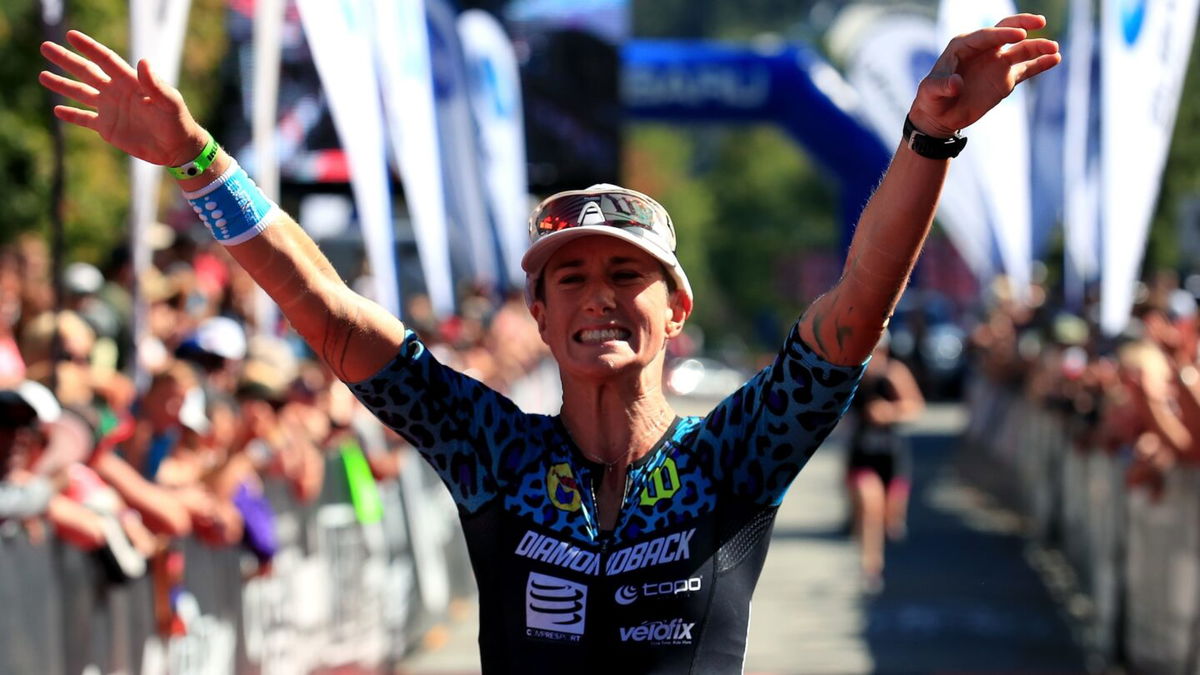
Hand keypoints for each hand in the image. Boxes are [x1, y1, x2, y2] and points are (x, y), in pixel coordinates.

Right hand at [39, 30, 206, 166]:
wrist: (177, 148)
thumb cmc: (177, 122)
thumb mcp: (169, 102)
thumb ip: (155, 84)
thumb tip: (143, 62)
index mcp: (130, 82)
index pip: (105, 59)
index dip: (88, 47)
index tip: (71, 35)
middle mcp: (116, 92)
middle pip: (86, 72)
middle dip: (66, 60)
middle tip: (45, 47)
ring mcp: (110, 110)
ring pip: (81, 93)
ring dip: (62, 85)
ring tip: (43, 75)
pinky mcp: (108, 128)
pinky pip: (85, 119)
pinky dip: (71, 115)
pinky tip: (57, 109)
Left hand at [909, 14, 1060, 137]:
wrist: (940, 115)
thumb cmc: (932, 99)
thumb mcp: (930, 92)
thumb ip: (941, 86)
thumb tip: (956, 84)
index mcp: (964, 46)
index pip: (987, 36)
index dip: (1003, 34)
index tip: (1020, 35)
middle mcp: (984, 50)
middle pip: (1006, 31)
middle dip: (1022, 24)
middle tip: (1039, 23)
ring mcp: (997, 62)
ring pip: (1021, 50)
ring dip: (1038, 47)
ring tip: (1054, 49)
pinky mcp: (1006, 78)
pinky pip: (1027, 68)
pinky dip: (1041, 64)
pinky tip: (1055, 59)